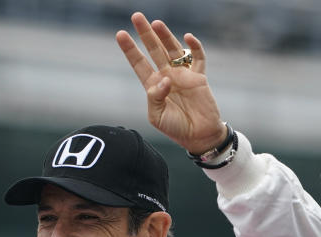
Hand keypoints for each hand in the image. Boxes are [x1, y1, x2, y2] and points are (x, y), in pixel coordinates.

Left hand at [116, 12, 227, 154]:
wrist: (199, 136)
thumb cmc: (176, 129)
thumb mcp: (157, 117)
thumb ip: (155, 97)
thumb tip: (163, 78)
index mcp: (154, 86)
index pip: (139, 64)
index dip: (130, 49)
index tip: (120, 34)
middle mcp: (167, 76)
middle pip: (154, 50)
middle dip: (145, 34)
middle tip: (137, 16)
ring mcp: (183, 75)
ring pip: (173, 50)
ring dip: (165, 36)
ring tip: (157, 24)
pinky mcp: (199, 77)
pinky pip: (198, 58)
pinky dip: (194, 47)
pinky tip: (187, 38)